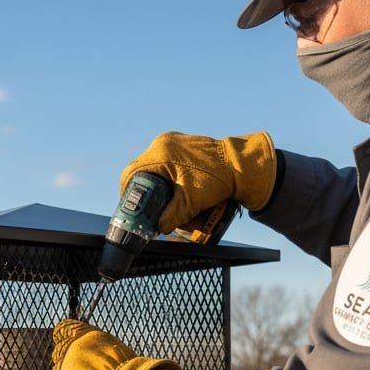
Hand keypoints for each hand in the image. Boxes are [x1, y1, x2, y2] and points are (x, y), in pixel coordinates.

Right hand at [120, 131, 275, 234]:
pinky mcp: (182, 145)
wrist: (242, 166)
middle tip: (144, 206)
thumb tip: (157, 228)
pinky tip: (172, 187)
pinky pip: (164, 161)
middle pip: (140, 170)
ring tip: (160, 199)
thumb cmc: (218, 181)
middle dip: (142, 190)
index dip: (127, 193)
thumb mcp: (190, 204)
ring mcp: (173, 141)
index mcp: (161, 153)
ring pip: (152, 166)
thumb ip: (170, 217)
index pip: (132, 174)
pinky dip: (164, 175)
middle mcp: (164, 143)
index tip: (130, 207)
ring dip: (154, 183)